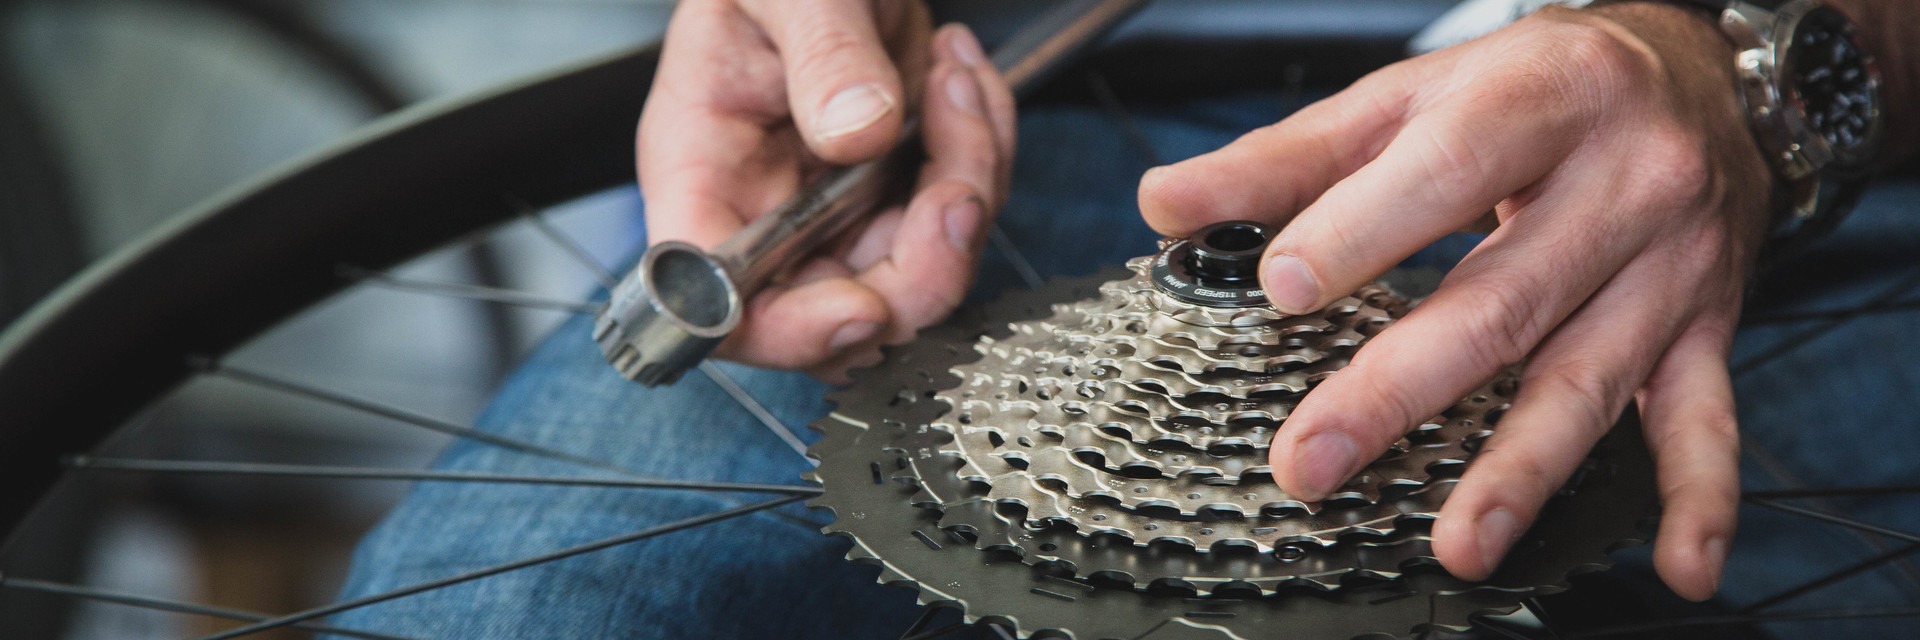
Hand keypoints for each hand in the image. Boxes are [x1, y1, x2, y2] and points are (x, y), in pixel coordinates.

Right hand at [638, 0, 1015, 381]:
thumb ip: (822, 53)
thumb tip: (861, 132)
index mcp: (702, 178)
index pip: (722, 309)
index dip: (793, 333)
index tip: (863, 305)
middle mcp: (766, 217)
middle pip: (843, 320)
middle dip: (925, 266)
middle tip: (954, 180)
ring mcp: (834, 217)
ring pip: (921, 277)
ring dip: (967, 188)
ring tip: (955, 80)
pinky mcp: (893, 199)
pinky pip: (957, 224)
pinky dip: (984, 157)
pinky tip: (960, 80)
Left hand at [1139, 3, 1769, 600]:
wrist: (1699, 75)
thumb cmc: (1535, 88)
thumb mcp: (1412, 94)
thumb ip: (1286, 156)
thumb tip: (1166, 203)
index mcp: (1541, 98)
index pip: (1446, 170)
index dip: (1362, 232)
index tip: (1281, 287)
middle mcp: (1623, 183)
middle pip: (1504, 301)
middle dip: (1401, 390)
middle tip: (1312, 459)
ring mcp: (1672, 266)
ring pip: (1591, 378)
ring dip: (1522, 469)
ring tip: (1460, 543)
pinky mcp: (1707, 328)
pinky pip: (1708, 420)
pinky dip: (1699, 499)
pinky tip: (1676, 567)